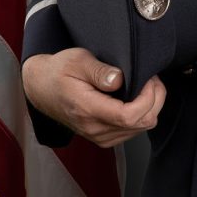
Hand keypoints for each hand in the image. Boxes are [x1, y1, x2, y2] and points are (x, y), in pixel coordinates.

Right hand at [22, 47, 165, 147]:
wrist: (41, 87)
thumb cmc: (59, 70)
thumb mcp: (77, 60)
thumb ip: (99, 70)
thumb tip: (118, 79)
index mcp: (88, 109)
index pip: (128, 116)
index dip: (147, 97)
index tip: (148, 78)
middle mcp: (94, 128)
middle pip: (141, 124)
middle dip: (154, 99)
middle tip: (150, 77)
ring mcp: (98, 135)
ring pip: (140, 129)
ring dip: (150, 107)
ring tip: (144, 84)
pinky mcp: (102, 136)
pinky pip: (131, 131)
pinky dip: (141, 114)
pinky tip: (137, 97)